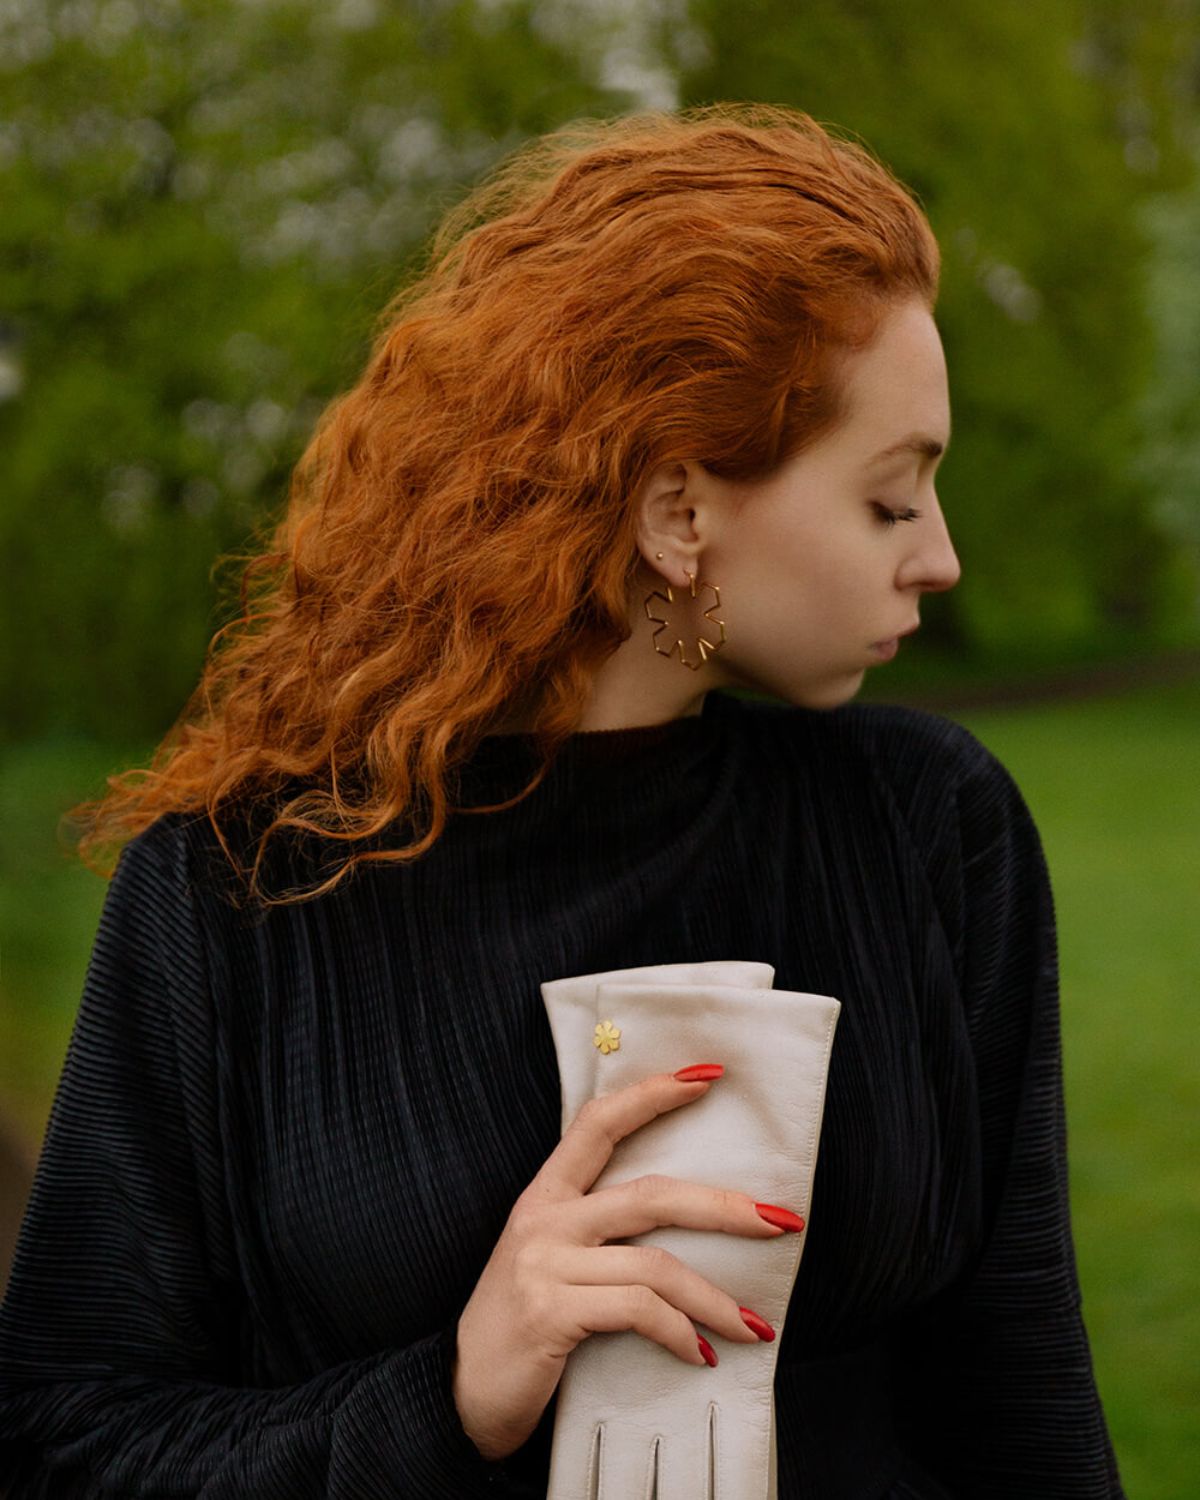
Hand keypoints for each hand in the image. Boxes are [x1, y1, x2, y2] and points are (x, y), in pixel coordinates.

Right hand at [451, 1067, 791, 1461]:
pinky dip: (680, 1333)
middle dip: (725, 1207)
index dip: (652, 1095)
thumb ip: (597, 1230)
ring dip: (715, 1298)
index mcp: (544, 1195)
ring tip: (753, 1327)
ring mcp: (544, 1264)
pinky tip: (700, 1354)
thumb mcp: (550, 1261)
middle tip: (782, 1221)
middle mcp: (543, 1219)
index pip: (599, 1122)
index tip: (707, 1077)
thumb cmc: (520, 1326)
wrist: (459, 1394)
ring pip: (655, 1262)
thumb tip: (685, 1216)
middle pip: (650, 1194)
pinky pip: (638, 1311)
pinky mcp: (551, 1313)